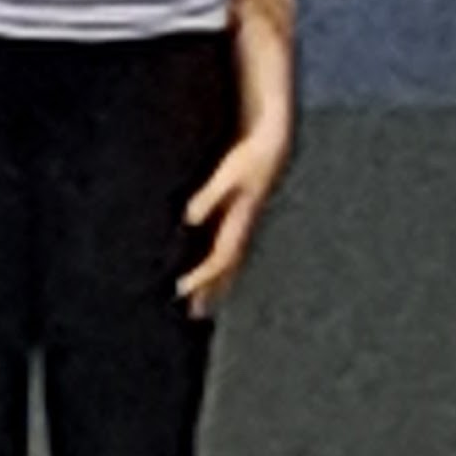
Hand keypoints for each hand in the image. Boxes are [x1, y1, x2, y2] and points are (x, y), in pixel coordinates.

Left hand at [178, 125, 290, 313]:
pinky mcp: (243, 216)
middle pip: (227, 269)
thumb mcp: (229, 173)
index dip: (202, 276)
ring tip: (203, 302)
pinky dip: (221, 265)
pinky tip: (212, 270)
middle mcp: (245, 228)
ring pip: (230, 262)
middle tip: (194, 314)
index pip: (220, 258)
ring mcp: (246, 224)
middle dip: (211, 291)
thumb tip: (188, 218)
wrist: (274, 141)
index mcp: (242, 222)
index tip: (181, 289)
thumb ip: (209, 195)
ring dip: (216, 283)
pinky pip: (230, 248)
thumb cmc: (251, 155)